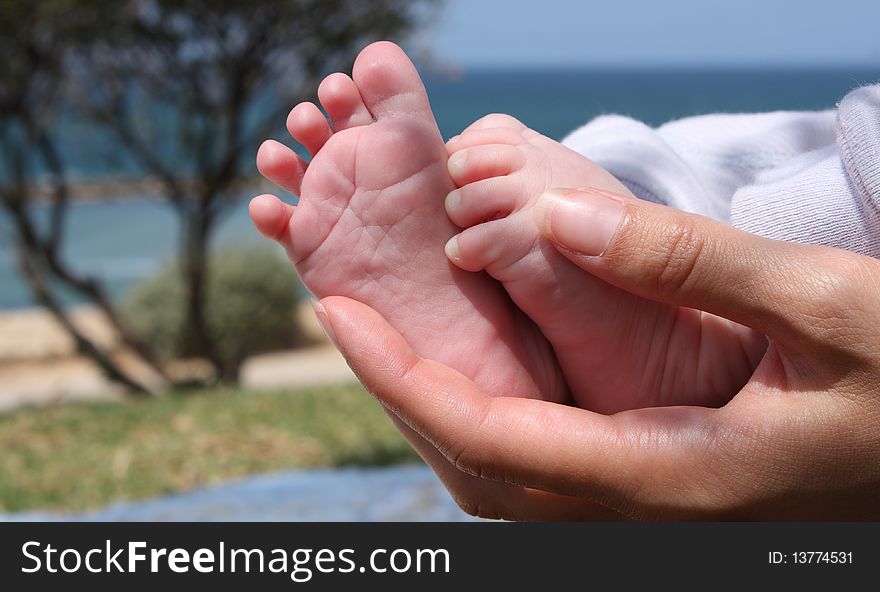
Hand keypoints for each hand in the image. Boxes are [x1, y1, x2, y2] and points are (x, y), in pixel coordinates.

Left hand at [316, 187, 879, 519]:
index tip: (337, 315)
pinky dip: (486, 419)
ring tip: (389, 339)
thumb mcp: (824, 308)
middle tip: (346, 316)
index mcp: (671, 476)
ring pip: (503, 477)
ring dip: (435, 410)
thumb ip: (691, 263)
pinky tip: (473, 371)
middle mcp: (644, 507)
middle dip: (398, 394)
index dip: (401, 377)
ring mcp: (649, 507)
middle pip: (477, 468)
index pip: (491, 436)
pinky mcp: (660, 486)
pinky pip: (542, 466)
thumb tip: (558, 221)